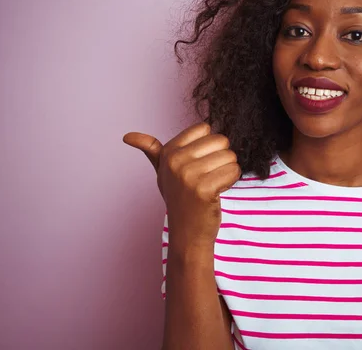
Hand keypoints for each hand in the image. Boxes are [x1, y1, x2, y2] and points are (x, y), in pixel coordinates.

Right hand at [123, 122, 240, 252]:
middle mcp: (175, 161)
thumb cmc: (179, 199)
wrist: (186, 233)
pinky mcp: (204, 189)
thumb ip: (151, 150)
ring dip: (228, 171)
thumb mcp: (162, 172)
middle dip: (221, 157)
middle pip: (220, 141)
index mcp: (168, 152)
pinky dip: (232, 181)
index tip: (198, 164)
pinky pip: (233, 171)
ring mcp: (188, 175)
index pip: (204, 129)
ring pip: (230, 156)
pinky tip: (218, 192)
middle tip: (208, 176)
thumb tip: (127, 136)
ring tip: (212, 184)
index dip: (208, 146)